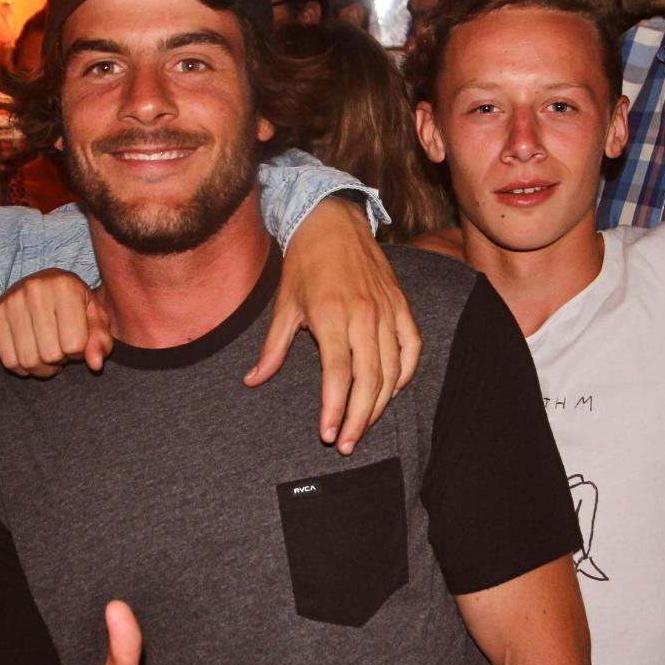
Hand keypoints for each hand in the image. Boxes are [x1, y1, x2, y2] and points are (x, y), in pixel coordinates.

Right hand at [0, 269, 113, 377]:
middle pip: (50, 355)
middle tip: (61, 348)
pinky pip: (8, 361)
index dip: (80, 352)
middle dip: (60, 360)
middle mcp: (35, 289)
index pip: (74, 344)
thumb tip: (95, 364)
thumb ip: (100, 341)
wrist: (45, 285)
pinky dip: (22, 368)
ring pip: (28, 361)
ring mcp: (11, 301)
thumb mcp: (96, 318)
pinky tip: (32, 353)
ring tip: (48, 352)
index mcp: (65, 287)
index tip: (78, 342)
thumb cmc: (76, 304)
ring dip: (42, 367)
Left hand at [250, 197, 421, 454]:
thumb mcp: (284, 305)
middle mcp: (364, 315)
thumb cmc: (304, 264)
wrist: (333, 221)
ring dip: (379, 404)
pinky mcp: (401, 305)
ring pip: (391, 370)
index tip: (327, 434)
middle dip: (358, 418)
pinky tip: (391, 391)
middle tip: (346, 443)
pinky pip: (411, 348)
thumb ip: (273, 348)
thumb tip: (253, 380)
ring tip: (364, 426)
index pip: (338, 375)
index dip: (334, 409)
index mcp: (332, 316)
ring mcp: (387, 310)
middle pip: (368, 380)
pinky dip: (404, 373)